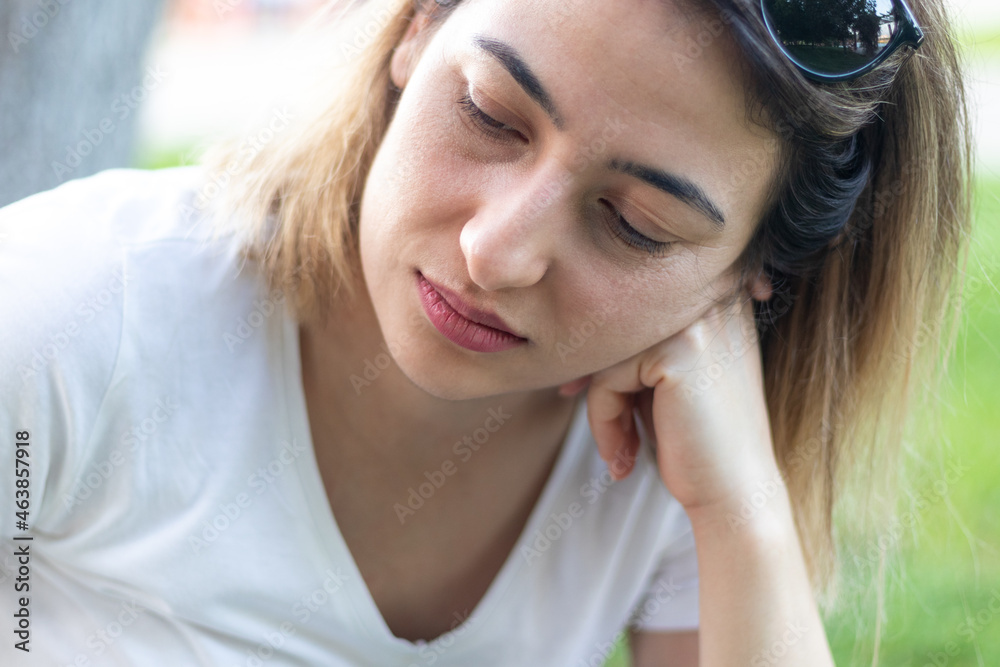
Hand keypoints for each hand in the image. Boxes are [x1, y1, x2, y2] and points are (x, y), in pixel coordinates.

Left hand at [558, 285, 779, 513]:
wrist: (736, 496)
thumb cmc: (696, 443)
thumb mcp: (665, 382)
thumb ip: (634, 347)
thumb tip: (573, 328)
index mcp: (713, 300)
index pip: (630, 313)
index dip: (604, 355)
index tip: (579, 394)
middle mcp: (712, 300)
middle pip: (616, 326)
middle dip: (597, 380)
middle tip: (606, 433)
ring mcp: (699, 321)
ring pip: (608, 351)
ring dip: (601, 408)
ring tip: (619, 451)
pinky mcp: (681, 350)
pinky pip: (608, 377)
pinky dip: (603, 421)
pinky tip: (623, 457)